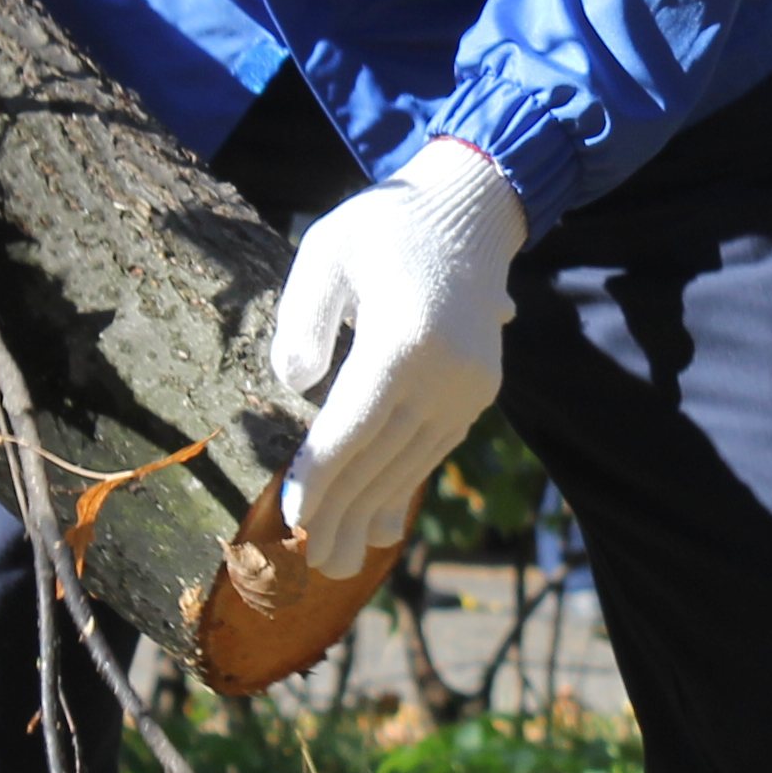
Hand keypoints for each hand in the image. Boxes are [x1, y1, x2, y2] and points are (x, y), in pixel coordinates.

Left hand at [267, 140, 524, 568]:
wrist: (472, 210)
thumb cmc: (386, 226)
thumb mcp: (327, 249)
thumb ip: (303, 317)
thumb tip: (296, 387)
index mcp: (405, 336)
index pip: (353, 423)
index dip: (319, 475)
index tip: (290, 516)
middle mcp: (447, 369)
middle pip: (383, 455)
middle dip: (343, 512)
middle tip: (311, 562)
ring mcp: (471, 385)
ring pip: (412, 461)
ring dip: (373, 512)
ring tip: (340, 559)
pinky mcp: (481, 391)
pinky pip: (434, 448)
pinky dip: (405, 486)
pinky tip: (382, 524)